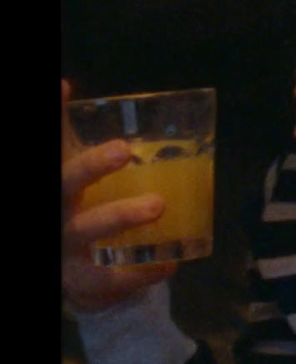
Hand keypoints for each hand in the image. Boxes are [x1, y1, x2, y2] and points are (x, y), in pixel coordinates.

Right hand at [61, 80, 176, 312]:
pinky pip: (110, 278)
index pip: (58, 155)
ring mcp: (63, 248)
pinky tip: (170, 263)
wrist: (68, 272)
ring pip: (86, 230)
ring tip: (159, 205)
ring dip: (120, 215)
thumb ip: (64, 132)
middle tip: (125, 150)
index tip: (69, 91)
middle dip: (91, 166)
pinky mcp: (80, 282)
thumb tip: (62, 81)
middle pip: (63, 184)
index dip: (61, 125)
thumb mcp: (69, 170)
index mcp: (59, 184)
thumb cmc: (74, 207)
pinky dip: (141, 272)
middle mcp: (56, 212)